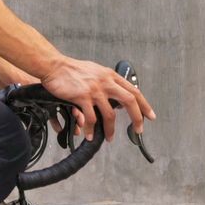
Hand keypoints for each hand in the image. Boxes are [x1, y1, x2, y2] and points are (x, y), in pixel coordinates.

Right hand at [40, 58, 155, 141]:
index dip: (144, 105)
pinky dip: (91, 129)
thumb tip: (116, 99)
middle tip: (138, 129)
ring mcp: (95, 89)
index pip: (133, 91)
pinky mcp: (82, 97)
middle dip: (137, 118)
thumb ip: (106, 83)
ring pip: (110, 114)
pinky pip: (90, 118)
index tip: (150, 116)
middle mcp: (105, 82)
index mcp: (110, 75)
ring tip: (109, 137)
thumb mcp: (95, 71)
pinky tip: (89, 134)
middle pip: (129, 101)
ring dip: (110, 129)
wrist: (54, 66)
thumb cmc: (72, 70)